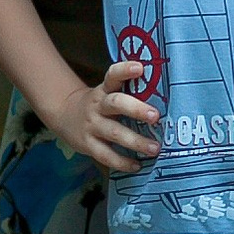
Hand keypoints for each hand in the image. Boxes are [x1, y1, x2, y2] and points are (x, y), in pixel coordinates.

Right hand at [51, 57, 159, 173]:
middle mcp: (98, 105)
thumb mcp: (108, 93)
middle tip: (155, 116)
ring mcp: (92, 125)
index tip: (140, 67)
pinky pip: (106, 155)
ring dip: (136, 141)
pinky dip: (122, 162)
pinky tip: (137, 165)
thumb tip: (168, 96)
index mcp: (105, 89)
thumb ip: (129, 93)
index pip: (113, 75)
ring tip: (155, 148)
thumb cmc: (99, 104)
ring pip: (114, 133)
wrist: (65, 115)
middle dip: (136, 109)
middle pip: (115, 104)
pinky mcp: (88, 144)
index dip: (125, 70)